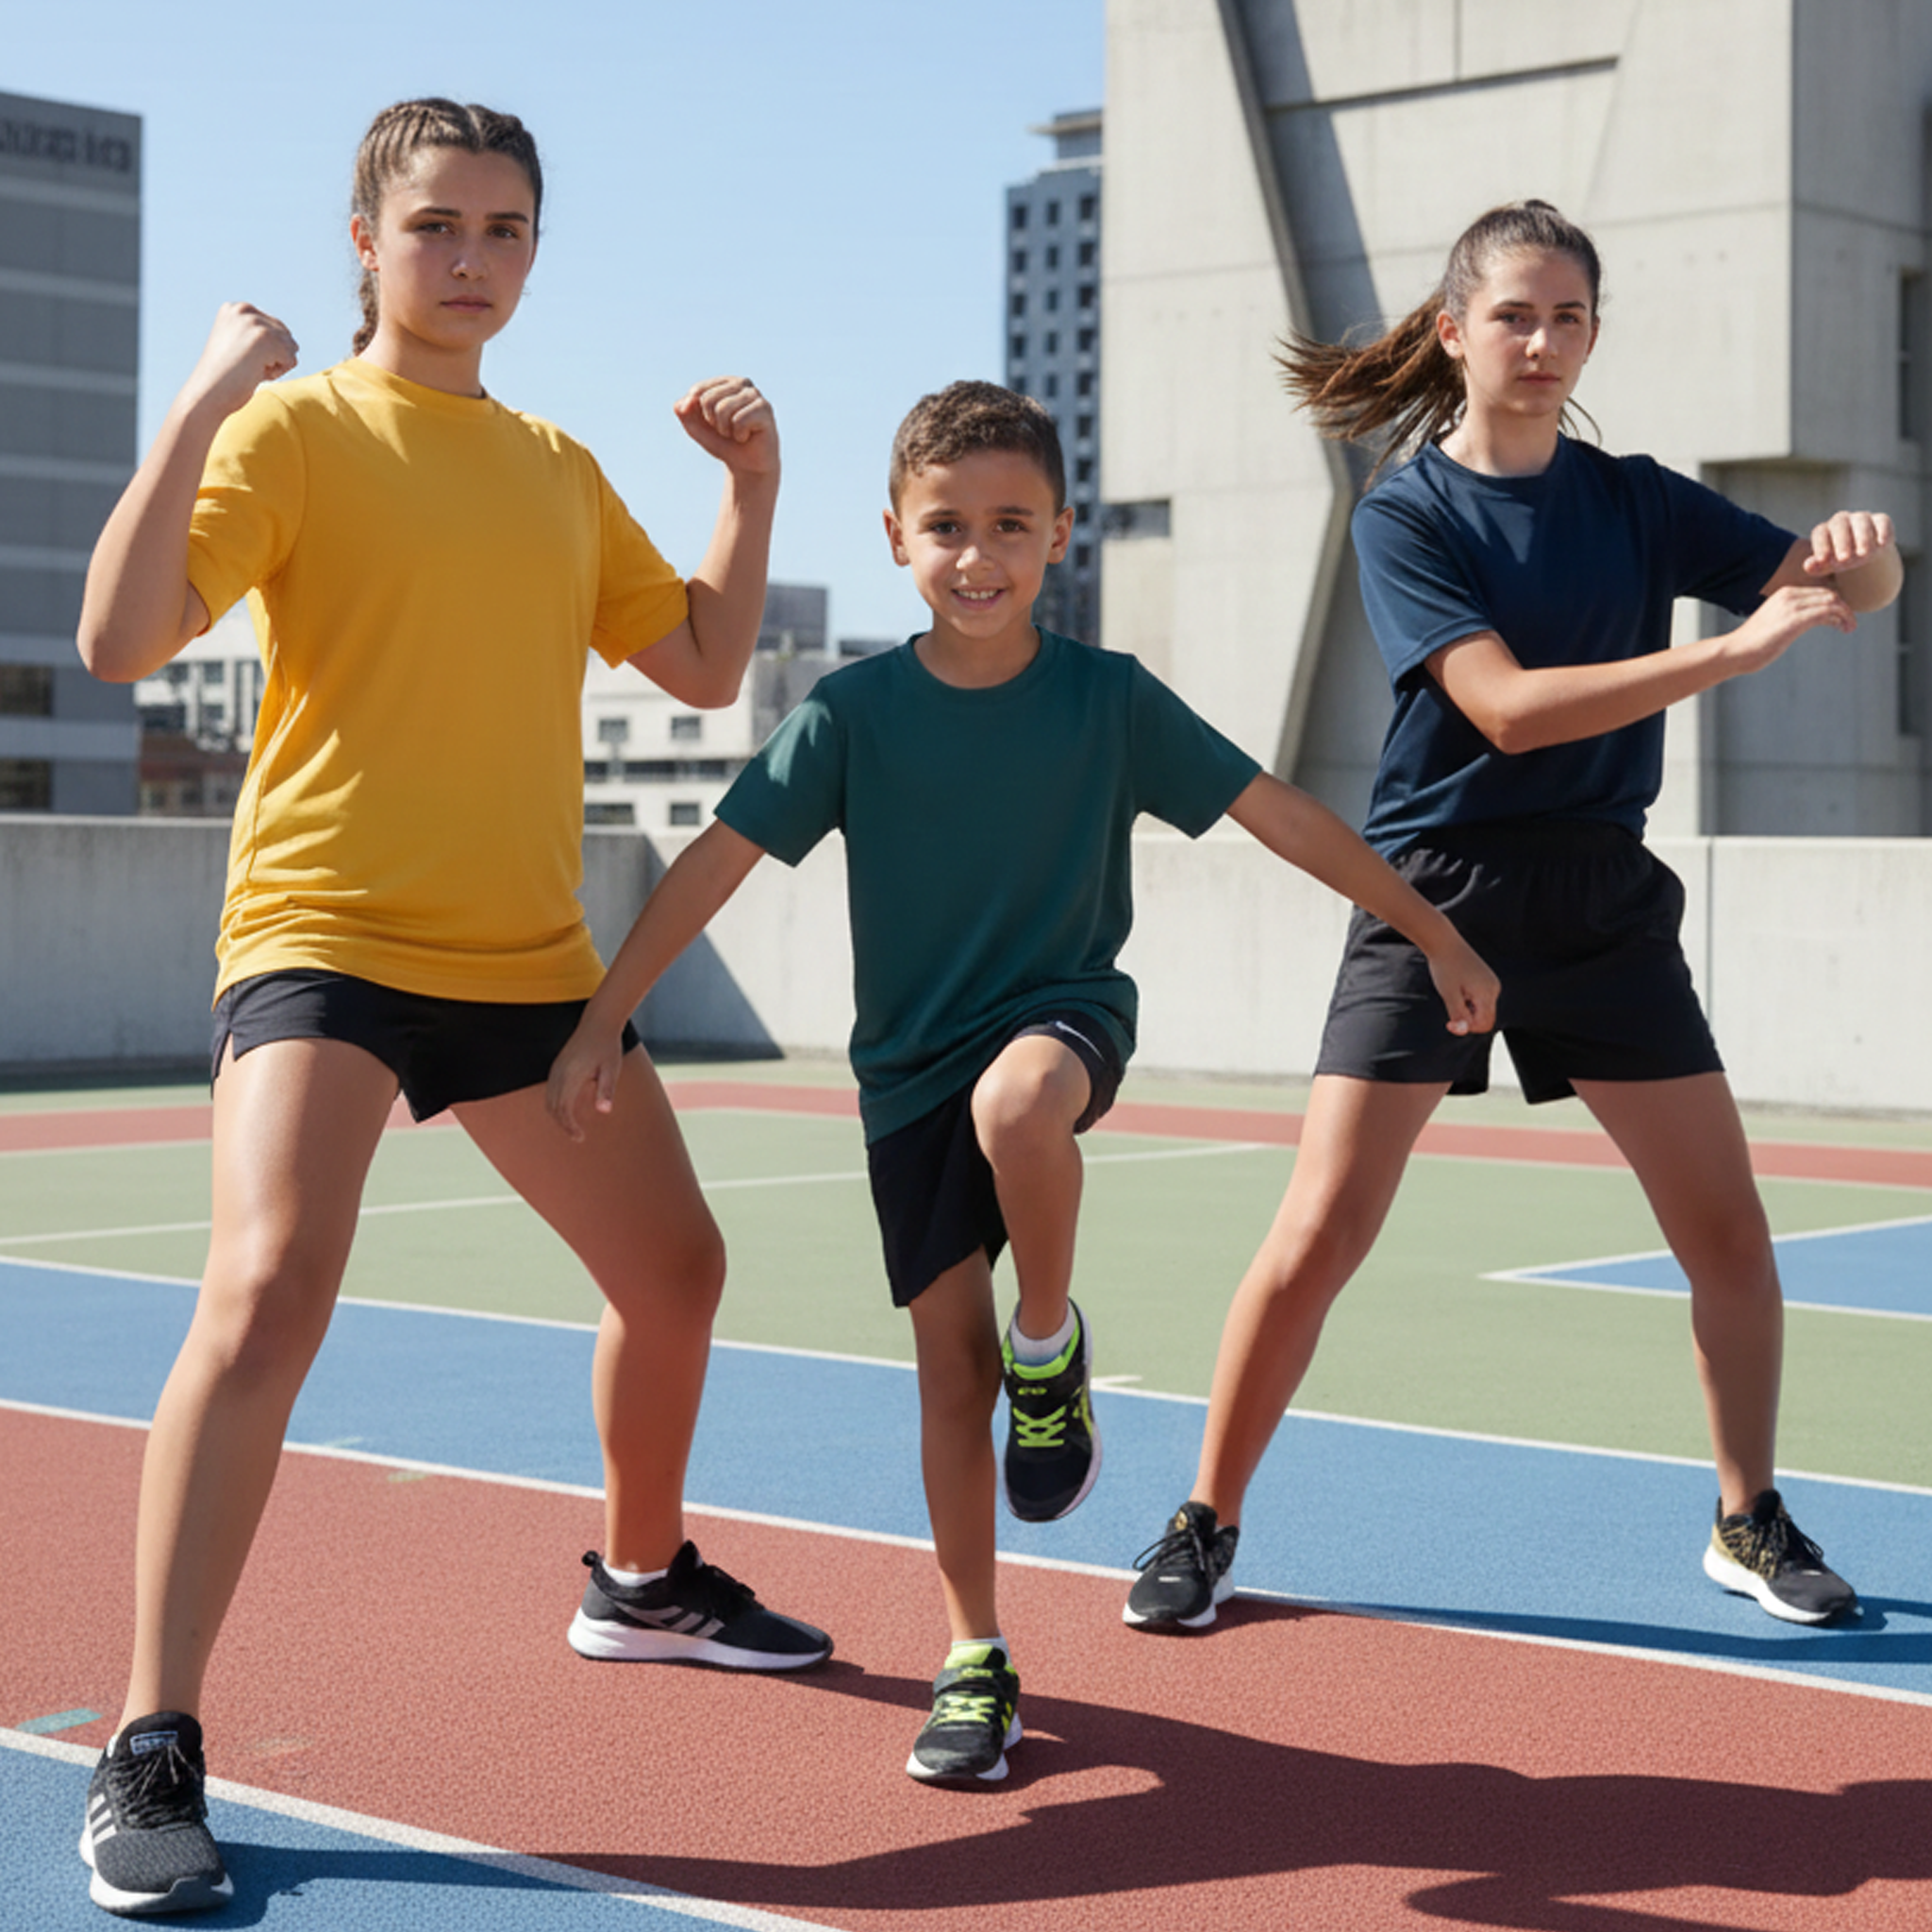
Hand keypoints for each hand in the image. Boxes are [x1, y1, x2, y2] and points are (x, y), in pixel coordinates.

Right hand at [181, 303, 297, 420]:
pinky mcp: (263, 336)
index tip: (240, 358)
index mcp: (235, 309)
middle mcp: (243, 310)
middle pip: (285, 336)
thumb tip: (296, 345)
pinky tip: (254, 374)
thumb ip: (261, 339)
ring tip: (248, 369)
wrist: (207, 394)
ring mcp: (253, 321)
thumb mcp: (240, 349)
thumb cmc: (225, 379)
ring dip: (275, 365)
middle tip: (245, 366)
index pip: (276, 329)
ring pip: (290, 347)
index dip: (266, 352)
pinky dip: (278, 372)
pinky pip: (291, 359)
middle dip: (272, 357)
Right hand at [545, 1018, 625, 1140]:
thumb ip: (607, 1090)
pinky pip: (550, 1091)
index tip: (580, 1137)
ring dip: (558, 1115)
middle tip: (578, 1136)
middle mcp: (558, 1073)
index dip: (569, 1126)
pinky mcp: (557, 1066)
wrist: (598, 1022)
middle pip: (552, 1107)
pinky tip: (568, 1110)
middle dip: (563, 1124)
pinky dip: (556, 1104)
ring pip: (549, 1100)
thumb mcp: (612, 1069)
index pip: (563, 1109)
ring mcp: (555, 1069)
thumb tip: (605, 1111)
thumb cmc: (608, 1046)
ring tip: (573, 1126)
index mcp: (570, 1075)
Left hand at [674, 376, 778, 478]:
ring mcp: (755, 394)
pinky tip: (748, 436)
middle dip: (713, 422)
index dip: (701, 415)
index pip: (698, 391)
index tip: (714, 423)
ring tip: (738, 433)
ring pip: (723, 409)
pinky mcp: (765, 409)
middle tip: (728, 430)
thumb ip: (683, 411)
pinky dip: (739, 435)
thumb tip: (683, 404)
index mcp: (724, 382)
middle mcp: (742, 383)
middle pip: (708, 399)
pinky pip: (739, 420)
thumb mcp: (696, 427)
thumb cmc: (723, 442)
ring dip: (726, 429)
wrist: (747, 466)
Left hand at [1427, 938, 1499, 1037]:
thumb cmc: (1445, 967)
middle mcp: (1494, 988)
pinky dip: (1469, 1001)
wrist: (1444, 943)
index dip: (1466, 1028)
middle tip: (1451, 1005)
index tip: (1449, 1021)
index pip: (1484, 1024)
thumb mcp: (1449, 995)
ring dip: (1467, 1009)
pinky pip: (1481, 999)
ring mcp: (1491, 983)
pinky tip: (1458, 988)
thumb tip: (1463, 1031)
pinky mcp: (1487, 979)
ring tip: (1454, 993)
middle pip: (1485, 1018)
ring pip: (1482, 1009)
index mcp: (1487, 993)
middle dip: (1467, 1019)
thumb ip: (1458, 1015)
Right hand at [1724, 581, 1854, 674]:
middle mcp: (1790, 595)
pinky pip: (1827, 612)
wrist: (1735, 651)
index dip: (1836, 603)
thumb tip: (1800, 625)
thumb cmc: (1751, 644)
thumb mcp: (1773, 624)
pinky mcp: (1796, 619)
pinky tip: (1845, 628)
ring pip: (1832, 601)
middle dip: (1844, 607)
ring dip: (1846, 614)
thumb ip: (1789, 619)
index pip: (1819, 592)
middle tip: (1850, 623)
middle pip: (1829, 593)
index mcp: (1784, 593)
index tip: (1842, 617)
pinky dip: (1841, 619)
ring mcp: (1793, 605)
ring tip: (1850, 627)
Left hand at [1801, 510, 1893, 580]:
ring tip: (1863, 555)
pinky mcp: (1881, 520)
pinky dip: (1882, 531)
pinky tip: (1882, 544)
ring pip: (1861, 522)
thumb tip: (1808, 566)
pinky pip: (1882, 521)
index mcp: (1825, 530)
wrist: (1866, 554)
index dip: (1821, 546)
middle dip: (1841, 543)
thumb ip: (1818, 566)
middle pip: (1839, 526)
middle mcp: (1842, 520)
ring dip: (1862, 539)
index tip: (1822, 560)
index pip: (1820, 533)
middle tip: (1843, 559)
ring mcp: (1861, 518)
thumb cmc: (1841, 560)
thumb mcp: (1829, 566)